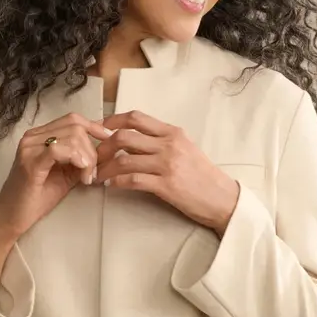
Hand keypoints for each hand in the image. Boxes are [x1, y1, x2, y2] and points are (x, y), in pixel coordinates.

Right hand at [0, 112, 112, 238]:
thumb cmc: (37, 198)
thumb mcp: (66, 174)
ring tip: (86, 178)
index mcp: (40, 136)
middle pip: (75, 126)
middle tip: (92, 173)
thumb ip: (81, 159)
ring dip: (87, 158)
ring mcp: (29, 148)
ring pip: (71, 137)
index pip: (73, 119)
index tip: (109, 142)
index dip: (95, 127)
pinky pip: (58, 149)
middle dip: (92, 149)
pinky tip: (81, 175)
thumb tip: (105, 150)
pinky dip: (76, 160)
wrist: (12, 217)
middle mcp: (33, 137)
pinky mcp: (30, 162)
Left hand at [94, 110, 240, 233]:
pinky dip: (117, 182)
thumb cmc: (203, 175)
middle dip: (102, 147)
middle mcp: (169, 145)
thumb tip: (132, 141)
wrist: (222, 197)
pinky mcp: (166, 185)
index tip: (99, 130)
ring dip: (105, 168)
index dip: (112, 121)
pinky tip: (110, 185)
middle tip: (93, 157)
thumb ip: (161, 142)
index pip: (136, 118)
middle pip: (124, 137)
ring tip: (96, 175)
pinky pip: (133, 180)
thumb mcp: (185, 149)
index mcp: (172, 133)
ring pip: (124, 160)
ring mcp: (167, 165)